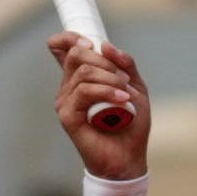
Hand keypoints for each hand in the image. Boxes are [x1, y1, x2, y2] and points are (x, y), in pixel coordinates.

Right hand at [51, 30, 151, 182]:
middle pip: (75, 54)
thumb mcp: (134, 87)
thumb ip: (124, 64)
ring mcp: (66, 102)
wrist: (129, 157)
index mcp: (81, 79)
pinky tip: (122, 101)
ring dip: (110, 79)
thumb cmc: (131, 124)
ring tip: (127, 95)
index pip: (62, 49)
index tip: (90, 42)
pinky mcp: (67, 116)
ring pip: (83, 72)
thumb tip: (105, 44)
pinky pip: (84, 91)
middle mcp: (69, 88)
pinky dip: (106, 92)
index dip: (69, 38)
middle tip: (124, 79)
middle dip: (103, 60)